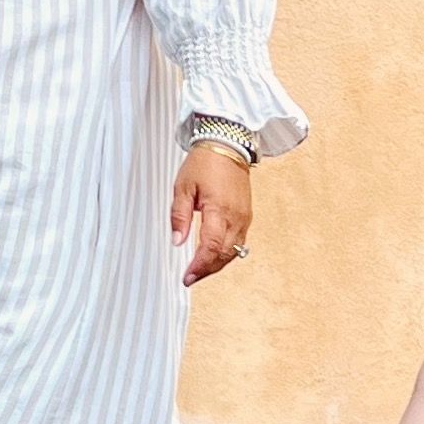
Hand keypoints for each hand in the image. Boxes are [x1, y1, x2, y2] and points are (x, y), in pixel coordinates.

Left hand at [172, 143, 252, 284]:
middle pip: (224, 255)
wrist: (228, 145)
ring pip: (234, 251)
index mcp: (219, 209)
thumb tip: (177, 241)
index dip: (199, 266)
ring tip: (199, 271)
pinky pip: (239, 241)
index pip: (211, 247)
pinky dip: (226, 253)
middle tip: (190, 278)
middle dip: (207, 270)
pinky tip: (213, 256)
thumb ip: (180, 216)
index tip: (187, 277)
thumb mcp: (183, 187)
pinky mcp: (246, 215)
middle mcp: (236, 217)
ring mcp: (244, 217)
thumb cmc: (204, 163)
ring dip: (217, 264)